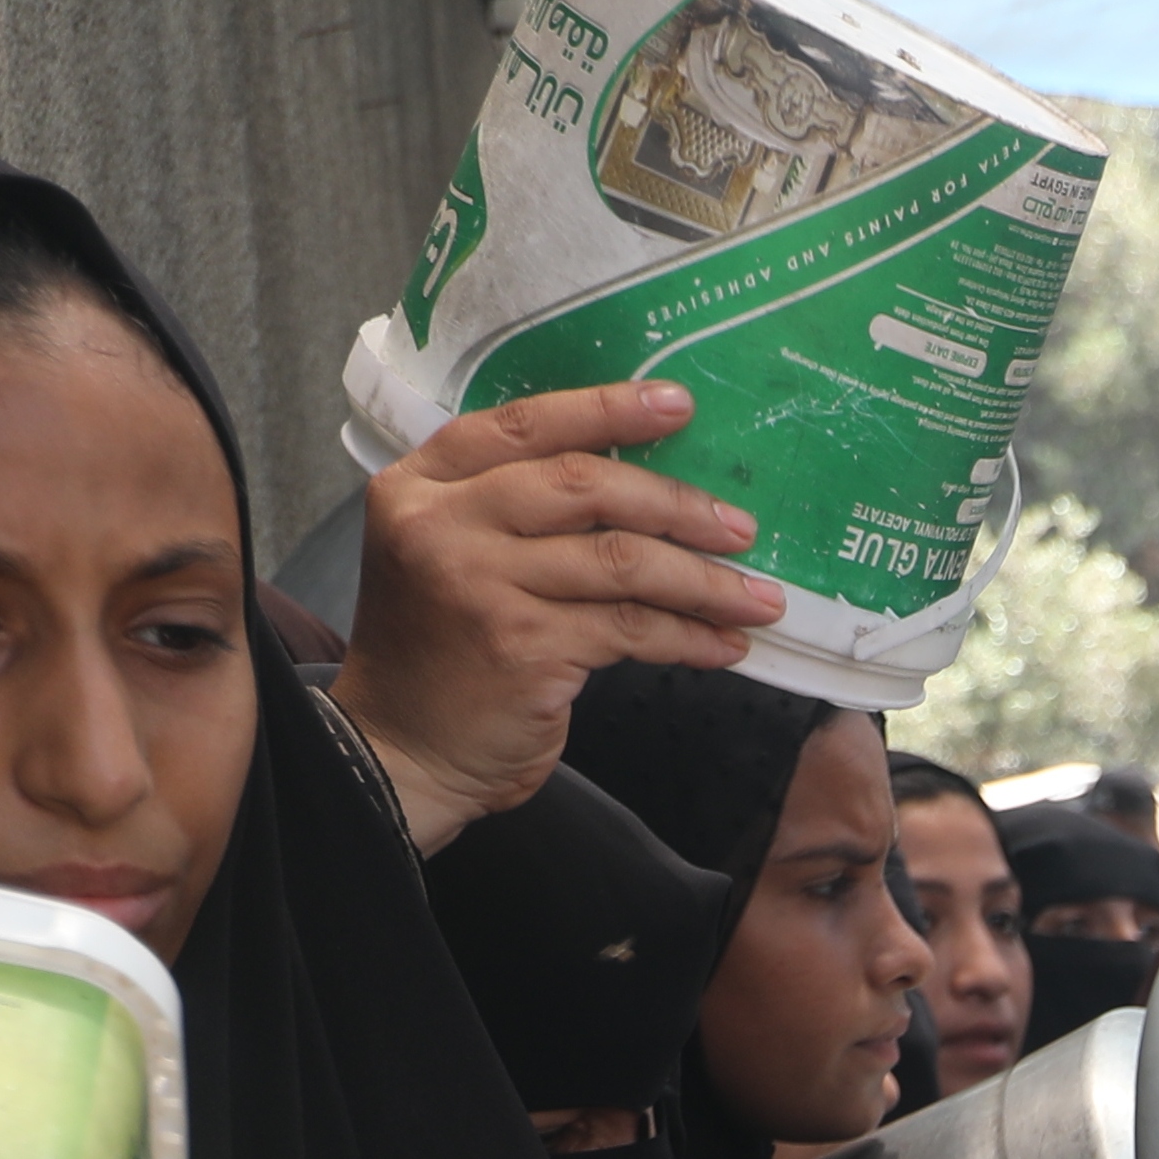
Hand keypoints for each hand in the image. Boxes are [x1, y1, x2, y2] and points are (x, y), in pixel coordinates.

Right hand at [329, 379, 784, 850]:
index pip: (525, 425)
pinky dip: (687, 636)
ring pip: (620, 559)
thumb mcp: (448, 555)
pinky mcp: (523, 649)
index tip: (678, 405)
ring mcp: (481, 586)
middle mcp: (443, 525)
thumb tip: (639, 484)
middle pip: (584, 485)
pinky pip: (631, 629)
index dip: (606, 409)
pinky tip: (723, 644)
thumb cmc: (442, 654)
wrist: (400, 753)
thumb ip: (511, 511)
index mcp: (422, 486)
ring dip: (703, 580)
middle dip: (676, 504)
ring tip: (757, 597)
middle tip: (739, 526)